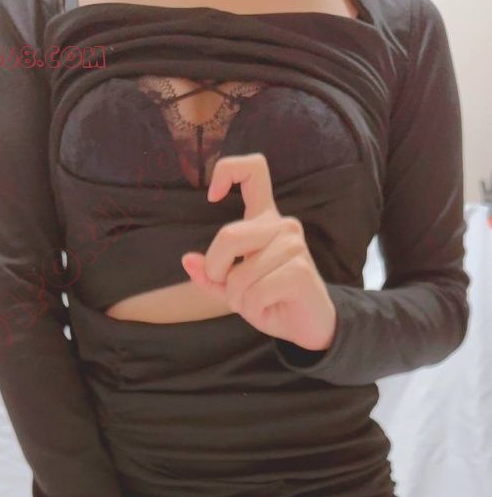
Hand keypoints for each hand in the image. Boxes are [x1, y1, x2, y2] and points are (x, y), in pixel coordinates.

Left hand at [181, 152, 336, 351]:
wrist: (308, 326)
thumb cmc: (271, 301)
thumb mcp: (234, 289)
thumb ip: (210, 276)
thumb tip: (188, 260)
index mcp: (265, 220)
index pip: (253, 170)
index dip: (227, 171)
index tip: (212, 196)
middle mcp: (282, 225)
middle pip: (228, 237)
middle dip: (216, 271)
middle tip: (229, 290)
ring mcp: (293, 245)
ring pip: (239, 275)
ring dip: (238, 300)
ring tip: (258, 302)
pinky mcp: (299, 270)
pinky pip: (255, 293)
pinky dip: (253, 310)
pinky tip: (269, 308)